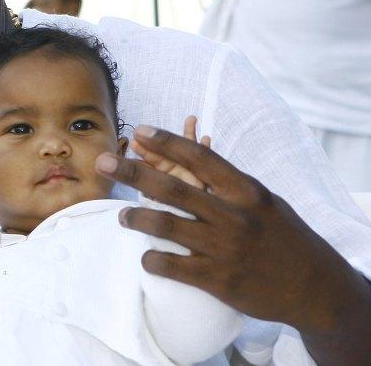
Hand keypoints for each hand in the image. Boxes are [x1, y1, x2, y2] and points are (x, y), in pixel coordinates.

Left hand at [95, 126, 369, 335]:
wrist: (315, 287)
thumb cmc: (282, 236)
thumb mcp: (262, 202)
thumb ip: (226, 185)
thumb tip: (190, 156)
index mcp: (246, 192)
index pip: (202, 159)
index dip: (168, 143)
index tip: (141, 131)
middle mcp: (234, 216)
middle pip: (174, 188)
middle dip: (134, 172)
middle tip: (103, 161)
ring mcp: (225, 248)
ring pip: (167, 226)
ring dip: (137, 217)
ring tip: (121, 215)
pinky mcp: (219, 280)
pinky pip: (174, 266)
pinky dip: (153, 259)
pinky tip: (146, 256)